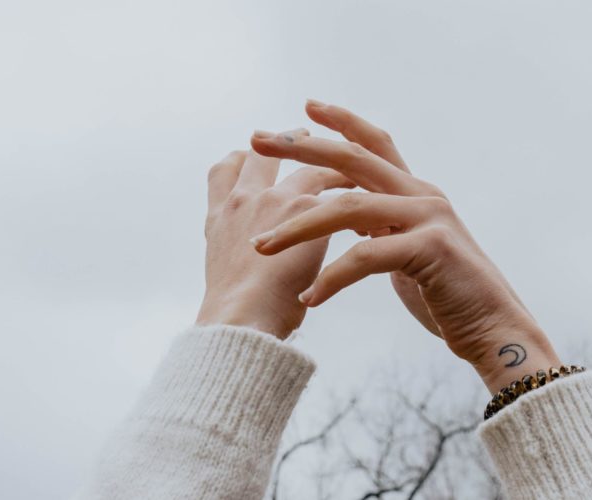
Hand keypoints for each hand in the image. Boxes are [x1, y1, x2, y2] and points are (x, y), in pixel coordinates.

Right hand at [197, 149, 351, 338]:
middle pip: (260, 155)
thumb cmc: (237, 317)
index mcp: (219, 217)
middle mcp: (242, 200)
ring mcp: (273, 200)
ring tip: (353, 173)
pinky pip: (336, 192)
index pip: (224, 172)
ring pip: (308, 169)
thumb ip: (242, 257)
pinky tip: (372, 208)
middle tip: (306, 136)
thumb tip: (257, 267)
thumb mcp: (226, 277)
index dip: (243, 159)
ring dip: (332, 167)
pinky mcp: (304, 209)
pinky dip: (355, 195)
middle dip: (286, 143)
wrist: (242, 322)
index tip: (257, 152)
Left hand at [249, 100, 561, 390]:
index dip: (341, 122)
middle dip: (302, 148)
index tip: (305, 108)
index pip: (375, 144)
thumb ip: (384, 227)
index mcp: (416, 192)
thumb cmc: (450, 296)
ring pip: (348, 208)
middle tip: (259, 139)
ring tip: (261, 246)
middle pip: (353, 159)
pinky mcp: (429, 250)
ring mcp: (428, 219)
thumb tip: (353, 217)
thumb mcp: (409, 251)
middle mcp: (422, 196)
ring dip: (298, 226)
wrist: (495, 329)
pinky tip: (309, 300)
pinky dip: (332, 279)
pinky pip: (365, 257)